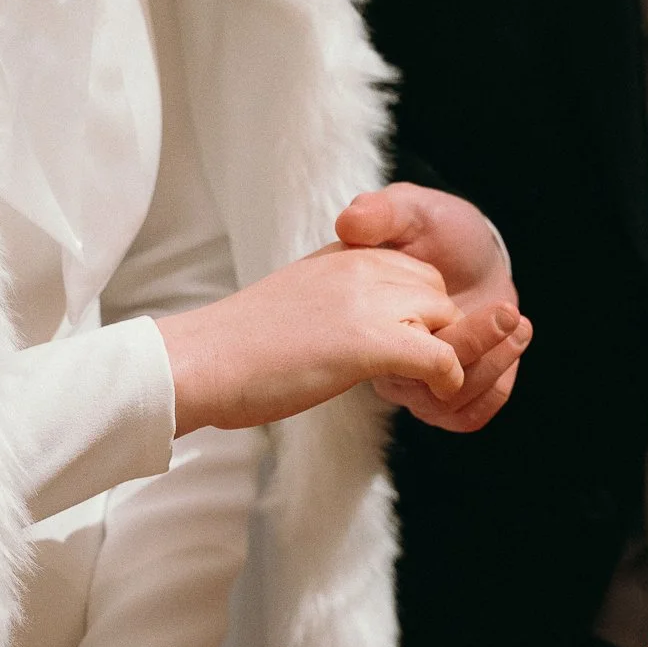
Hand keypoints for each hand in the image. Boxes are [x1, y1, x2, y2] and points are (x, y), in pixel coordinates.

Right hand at [157, 243, 462, 433]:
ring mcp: (366, 302)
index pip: (411, 267)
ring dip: (442, 352)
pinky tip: (437, 391)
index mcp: (340, 255)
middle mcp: (358, 267)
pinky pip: (439, 356)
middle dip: (435, 327)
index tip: (404, 338)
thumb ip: (332, 300)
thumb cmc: (236, 346)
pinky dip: (447, 377)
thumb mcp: (296, 301)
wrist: (200, 362)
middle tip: (417, 366)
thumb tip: (343, 327)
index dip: (416, 307)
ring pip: (443, 318)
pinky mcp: (370, 343)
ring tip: (425, 382)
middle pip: (435, 289)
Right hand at [335, 184, 531, 431]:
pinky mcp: (453, 395)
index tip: (457, 297)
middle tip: (506, 312)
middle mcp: (388, 355)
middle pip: (422, 375)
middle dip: (471, 345)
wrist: (475, 250)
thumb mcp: (410, 208)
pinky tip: (515, 342)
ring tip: (517, 320)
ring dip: (492, 364)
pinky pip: (468, 416)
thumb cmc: (439, 230)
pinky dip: (494, 388)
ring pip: (449, 400)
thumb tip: (350, 224)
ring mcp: (419, 380)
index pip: (388, 342)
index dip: (426, 326)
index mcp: (366, 315)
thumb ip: (382, 213)